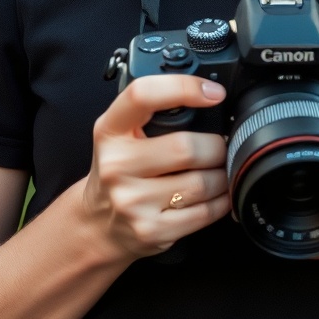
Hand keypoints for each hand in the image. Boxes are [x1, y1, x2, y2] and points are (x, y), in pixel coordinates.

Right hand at [78, 75, 230, 261]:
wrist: (97, 224)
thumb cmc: (118, 169)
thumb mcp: (119, 132)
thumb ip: (152, 111)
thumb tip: (207, 96)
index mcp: (110, 130)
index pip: (143, 95)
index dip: (183, 88)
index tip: (213, 93)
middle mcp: (117, 165)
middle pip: (186, 148)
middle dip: (216, 146)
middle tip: (221, 145)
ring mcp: (132, 201)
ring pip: (201, 183)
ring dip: (221, 174)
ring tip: (219, 169)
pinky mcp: (151, 230)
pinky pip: (204, 213)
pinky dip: (221, 201)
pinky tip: (218, 194)